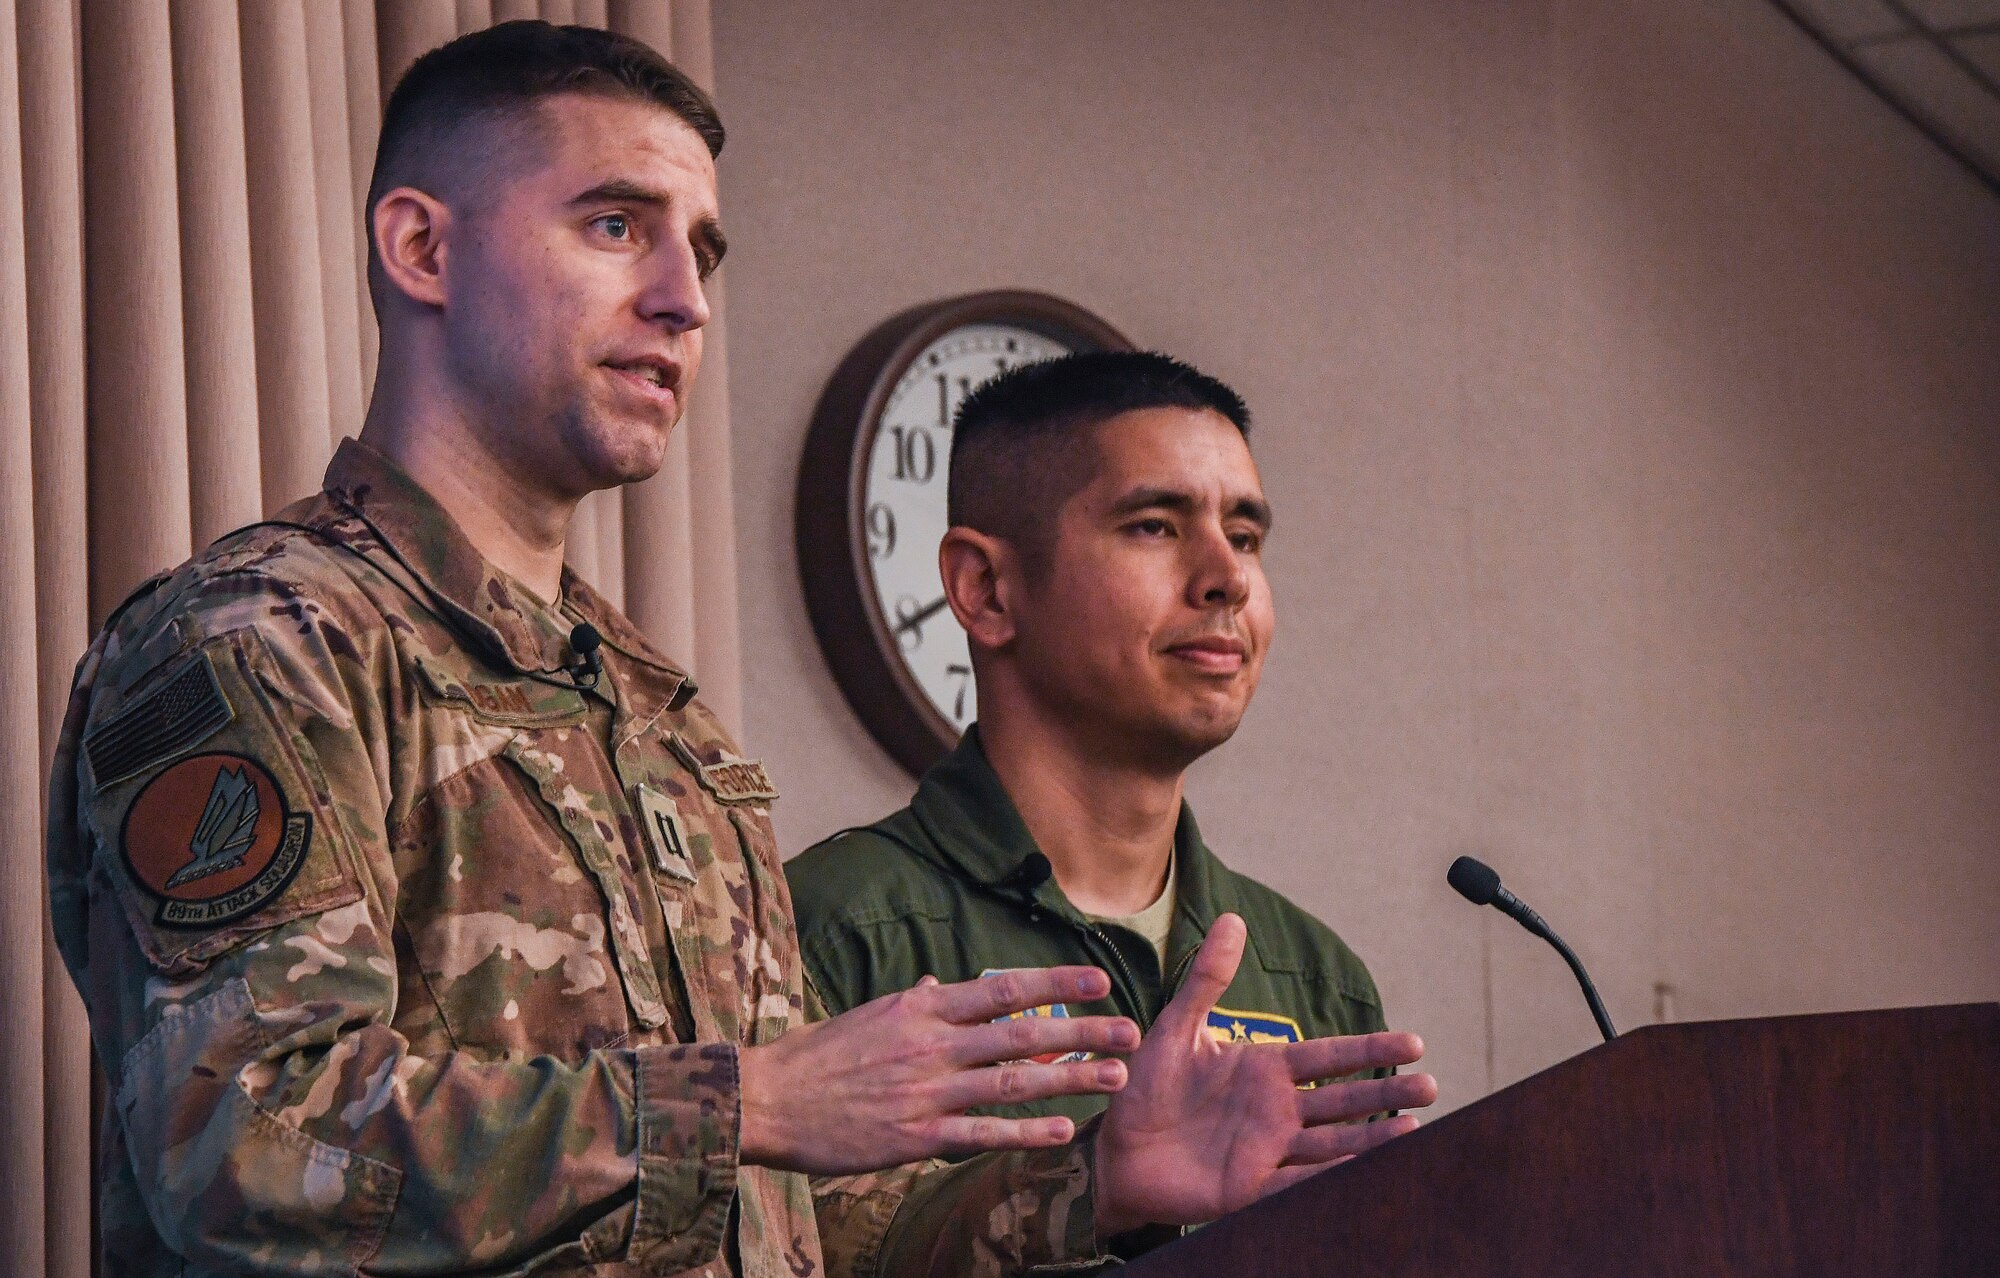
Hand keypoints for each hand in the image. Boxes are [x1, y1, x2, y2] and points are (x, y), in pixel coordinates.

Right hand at [739, 966, 1140, 1173]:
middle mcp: (932, 1043)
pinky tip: (1063, 1132)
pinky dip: (1026, 1132)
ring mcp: (927, 1091)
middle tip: (1129, 1030)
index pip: (1003, 987)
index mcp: (922, 1006)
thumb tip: (943, 981)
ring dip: (1070, 1080)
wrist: (769, 1099)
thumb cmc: (818, 1055)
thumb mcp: (870, 1014)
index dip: (1057, 980)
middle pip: (1022, 1032)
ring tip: (1114, 1077)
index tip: (1100, 977)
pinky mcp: (917, 1136)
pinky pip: (983, 1133)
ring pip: (1013, 1081)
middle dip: (1083, 1030)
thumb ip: (917, 1001)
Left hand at [1092, 914, 1437, 1234]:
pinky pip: (1295, 1184)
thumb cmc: (1147, 1086)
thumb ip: (1207, 977)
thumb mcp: (1178, 1026)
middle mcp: (1275, 1110)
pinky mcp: (1248, 1187)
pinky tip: (1360, 1171)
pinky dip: (1327, 1179)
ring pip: (1332, 1143)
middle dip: (1386, 1093)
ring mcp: (1266, 1150)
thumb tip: (1232, 919)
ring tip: (1413, 1130)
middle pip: (1343, 1100)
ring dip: (1371, 1138)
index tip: (1414, 1043)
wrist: (1115, 1147)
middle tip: (1431, 1087)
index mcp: (1264, 1070)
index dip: (1370, 1050)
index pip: (1329, 1057)